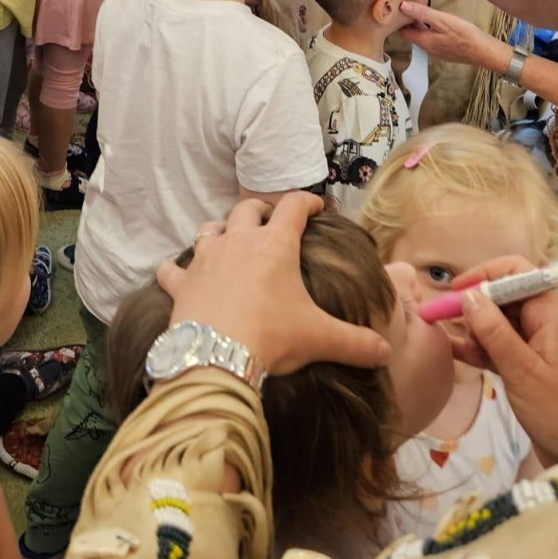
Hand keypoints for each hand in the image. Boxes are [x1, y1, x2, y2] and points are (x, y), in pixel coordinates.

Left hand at [156, 193, 389, 375]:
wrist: (216, 357)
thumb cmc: (272, 337)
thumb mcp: (321, 339)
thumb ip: (357, 343)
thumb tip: (386, 352)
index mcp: (275, 245)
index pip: (294, 207)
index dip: (307, 201)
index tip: (316, 206)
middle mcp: (239, 241)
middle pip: (248, 209)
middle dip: (261, 210)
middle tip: (270, 221)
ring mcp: (206, 259)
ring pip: (210, 229)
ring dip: (219, 231)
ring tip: (227, 240)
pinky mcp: (181, 282)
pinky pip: (171, 268)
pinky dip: (175, 269)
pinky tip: (176, 274)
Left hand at [397, 1, 505, 70]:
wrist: (483, 52)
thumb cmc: (463, 35)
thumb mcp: (441, 19)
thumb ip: (421, 13)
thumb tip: (403, 6)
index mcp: (423, 41)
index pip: (403, 32)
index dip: (401, 20)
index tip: (404, 9)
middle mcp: (427, 49)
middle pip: (413, 35)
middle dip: (412, 22)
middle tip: (415, 7)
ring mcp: (437, 52)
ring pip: (424, 37)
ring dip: (423, 26)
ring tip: (427, 13)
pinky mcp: (447, 52)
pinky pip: (434, 40)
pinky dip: (433, 31)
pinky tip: (441, 23)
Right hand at [447, 257, 557, 465]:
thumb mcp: (522, 371)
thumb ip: (494, 332)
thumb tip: (468, 295)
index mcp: (551, 313)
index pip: (516, 273)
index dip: (484, 275)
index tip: (454, 290)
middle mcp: (544, 323)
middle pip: (504, 297)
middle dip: (473, 304)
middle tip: (438, 318)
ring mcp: (537, 346)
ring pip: (499, 324)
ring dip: (473, 329)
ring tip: (444, 338)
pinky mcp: (529, 368)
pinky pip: (500, 348)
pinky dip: (480, 349)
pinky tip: (454, 352)